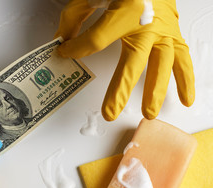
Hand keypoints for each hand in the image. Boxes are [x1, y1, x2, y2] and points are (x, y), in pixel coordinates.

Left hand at [55, 0, 194, 120]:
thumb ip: (75, 16)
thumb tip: (64, 39)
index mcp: (126, 11)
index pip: (96, 40)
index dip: (77, 48)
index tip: (66, 52)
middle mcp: (148, 24)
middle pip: (132, 63)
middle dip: (120, 90)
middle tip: (110, 112)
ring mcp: (164, 31)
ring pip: (161, 64)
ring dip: (156, 90)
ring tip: (148, 113)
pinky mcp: (174, 34)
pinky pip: (183, 58)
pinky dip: (186, 79)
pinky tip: (185, 99)